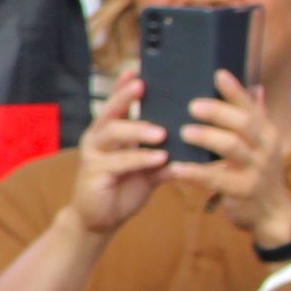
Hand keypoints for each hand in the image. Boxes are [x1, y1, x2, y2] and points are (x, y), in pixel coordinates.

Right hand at [66, 74, 170, 239]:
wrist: (99, 220)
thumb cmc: (122, 189)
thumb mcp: (149, 168)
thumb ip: (166, 152)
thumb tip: (197, 142)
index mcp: (110, 133)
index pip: (117, 104)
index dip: (124, 86)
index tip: (137, 69)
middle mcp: (98, 139)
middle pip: (110, 111)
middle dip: (124, 96)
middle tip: (141, 85)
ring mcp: (93, 155)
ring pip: (113, 133)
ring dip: (137, 130)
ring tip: (161, 132)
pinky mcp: (94, 173)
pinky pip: (118, 162)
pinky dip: (140, 158)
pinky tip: (159, 158)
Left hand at [174, 70, 290, 248]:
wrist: (271, 215)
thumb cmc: (257, 174)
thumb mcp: (261, 146)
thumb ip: (256, 118)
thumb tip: (255, 87)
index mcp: (266, 133)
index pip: (251, 106)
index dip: (235, 90)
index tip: (217, 74)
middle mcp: (265, 147)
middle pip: (244, 123)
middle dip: (218, 112)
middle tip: (192, 105)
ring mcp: (257, 169)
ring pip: (233, 148)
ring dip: (207, 137)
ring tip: (184, 132)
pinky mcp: (244, 191)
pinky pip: (217, 179)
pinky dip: (195, 172)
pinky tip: (176, 168)